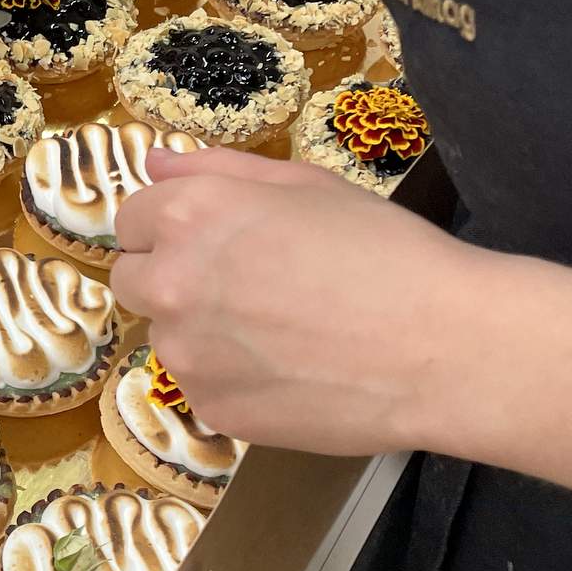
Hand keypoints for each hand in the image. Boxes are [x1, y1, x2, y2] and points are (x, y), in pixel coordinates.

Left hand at [110, 148, 487, 456]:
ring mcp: (185, 353)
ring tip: (280, 331)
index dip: (169, 228)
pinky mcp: (209, 407)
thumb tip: (153, 163)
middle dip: (171, 278)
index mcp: (187, 216)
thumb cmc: (383, 251)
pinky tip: (290, 371)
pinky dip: (231, 380)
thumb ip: (213, 168)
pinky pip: (201, 386)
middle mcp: (170, 282)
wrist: (441, 347)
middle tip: (243, 286)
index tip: (212, 241)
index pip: (130, 220)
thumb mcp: (303, 184)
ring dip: (201, 332)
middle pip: (131, 280)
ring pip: (167, 337)